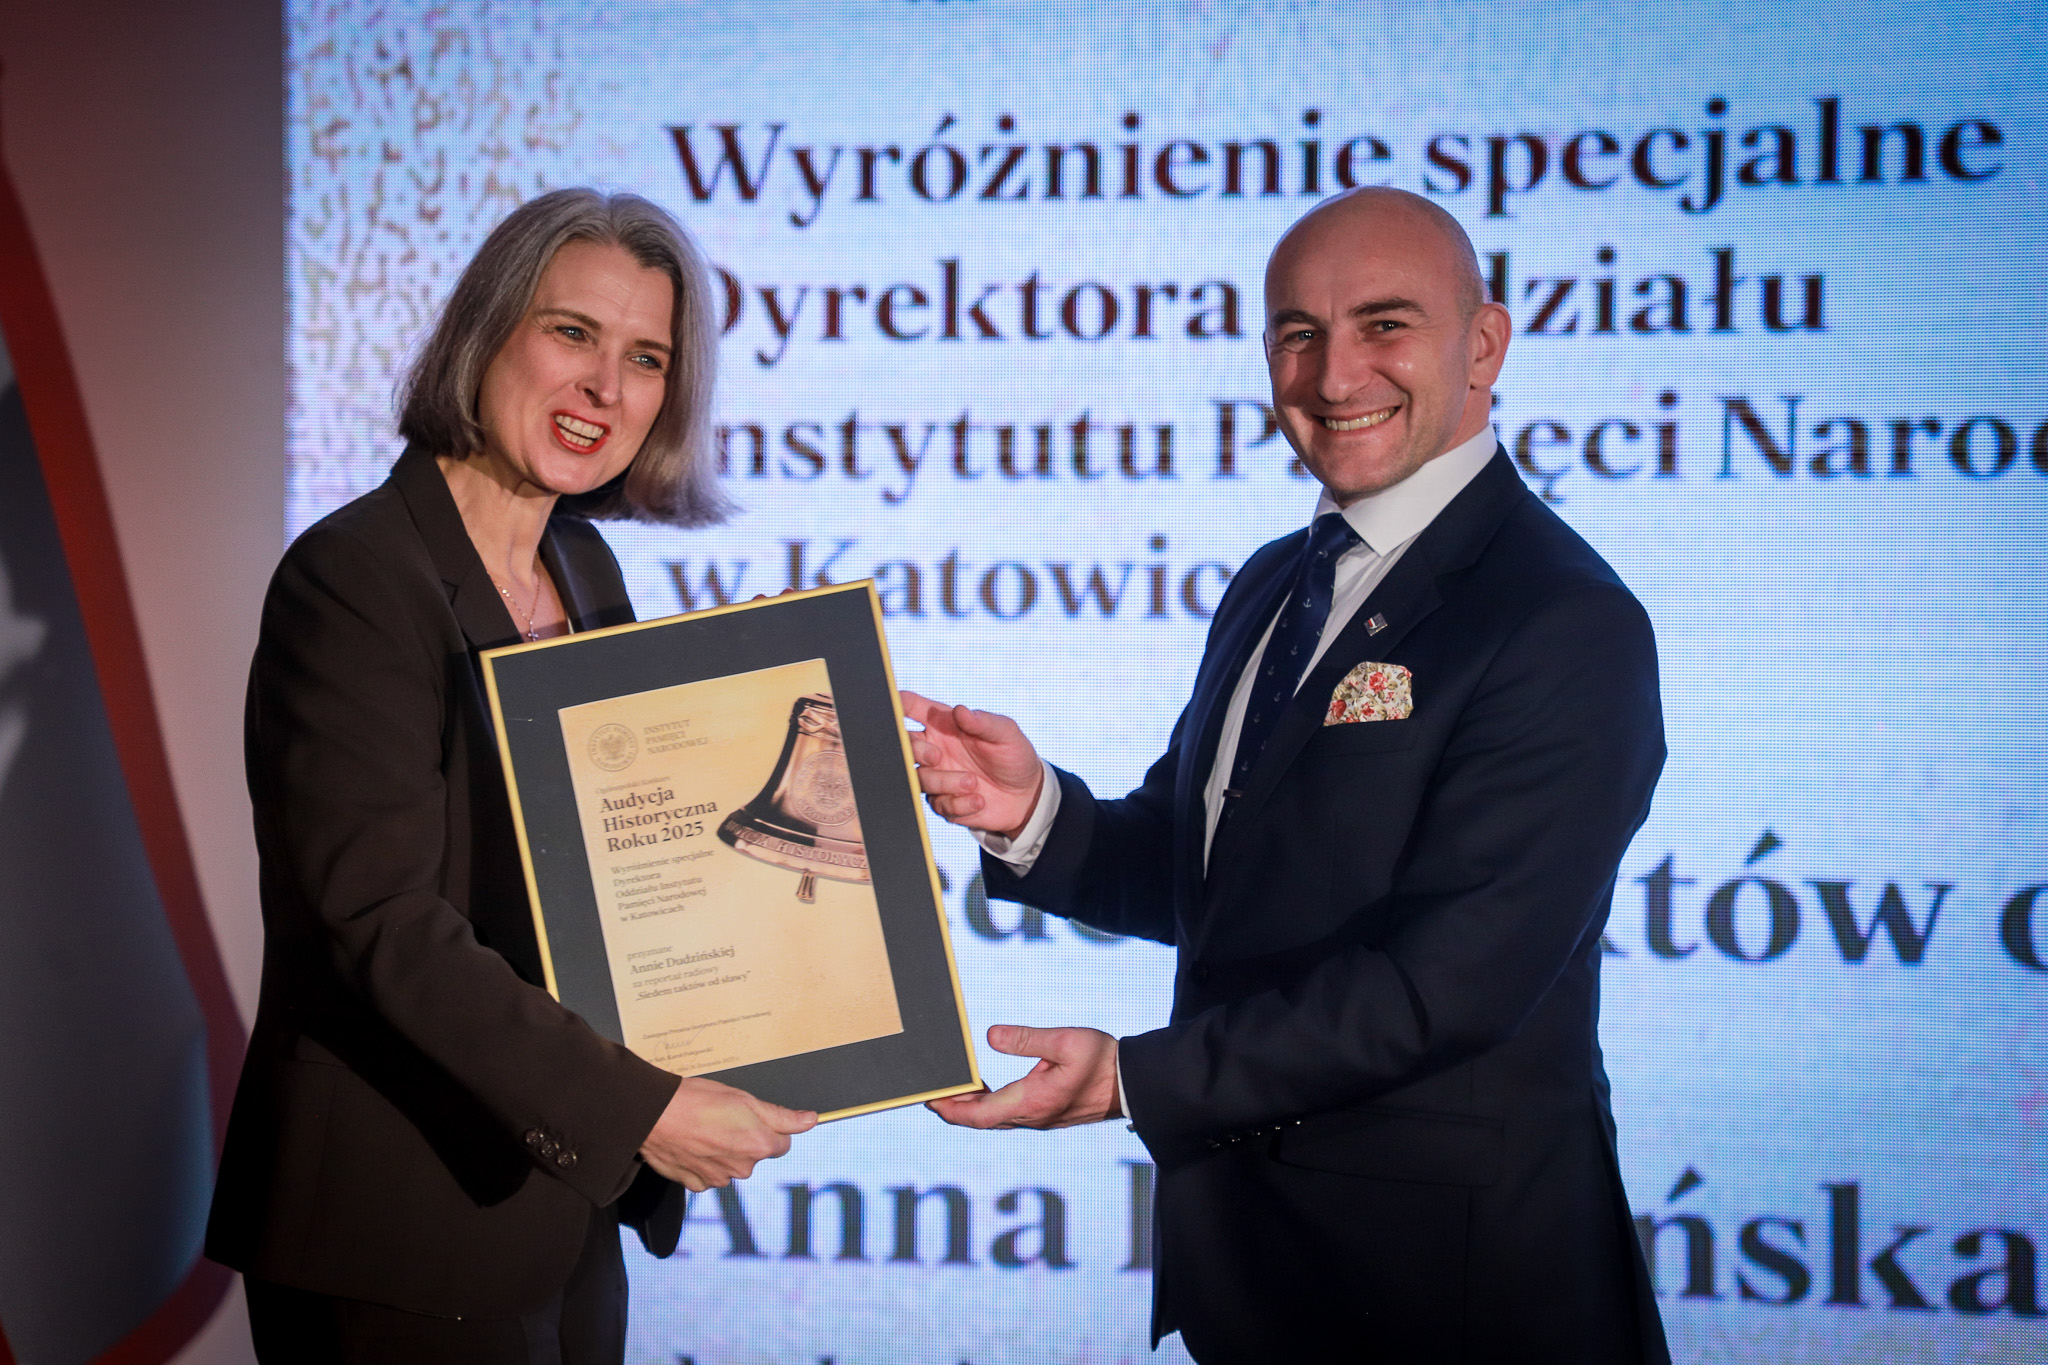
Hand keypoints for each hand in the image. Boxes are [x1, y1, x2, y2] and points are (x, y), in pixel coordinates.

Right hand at [638, 1076, 816, 1191]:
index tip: (750, 1118)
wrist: (653, 1115)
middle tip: (722, 1119)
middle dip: (745, 1140)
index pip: (781, 1144)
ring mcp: (719, 1179)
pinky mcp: (696, 1185)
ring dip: (723, 1152)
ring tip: (703, 1129)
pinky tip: (691, 1144)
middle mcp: (743, 1169)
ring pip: (731, 1165)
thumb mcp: (745, 1099)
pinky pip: (708, 1175)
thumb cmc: (698, 1100)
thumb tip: (810, 1120)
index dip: (767, 1128)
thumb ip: (782, 1116)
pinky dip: (703, 1163)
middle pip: (755, 1155)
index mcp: (760, 1146)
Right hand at [900, 690, 1043, 838]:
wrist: (1026, 796)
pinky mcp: (943, 802)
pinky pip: (938, 804)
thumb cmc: (1013, 755)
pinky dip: (959, 803)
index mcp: (944, 724)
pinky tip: (979, 800)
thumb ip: (984, 722)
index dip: (896, 704)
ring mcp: (937, 776)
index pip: (910, 707)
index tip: (896, 707)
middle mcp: (935, 748)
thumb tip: (960, 710)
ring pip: (919, 778)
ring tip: (973, 782)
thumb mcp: (1006, 734)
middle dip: (913, 750)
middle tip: (936, 756)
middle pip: (902, 745)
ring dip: (944, 781)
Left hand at [926, 1025, 1120, 1129]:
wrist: (1131, 1084)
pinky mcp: (1045, 1114)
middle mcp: (1031, 1117)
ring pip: (993, 1119)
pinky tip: (982, 1090)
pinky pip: (1007, 1115)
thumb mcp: (1064, 1042)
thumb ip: (1025, 1039)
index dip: (951, 1110)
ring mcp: (1038, 1119)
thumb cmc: (1102, 1061)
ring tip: (951, 1089)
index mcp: (1032, 1102)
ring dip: (969, 1108)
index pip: (979, 1115)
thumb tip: (990, 1036)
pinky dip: (987, 1105)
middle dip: (953, 1109)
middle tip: (930, 1093)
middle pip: (980, 1120)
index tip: (930, 1100)